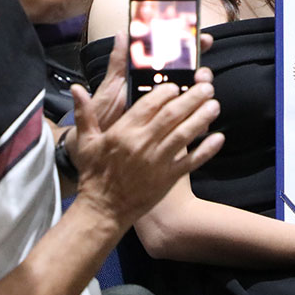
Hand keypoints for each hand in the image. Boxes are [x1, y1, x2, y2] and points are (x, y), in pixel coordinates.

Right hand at [70, 78, 222, 231]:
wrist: (104, 210)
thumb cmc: (95, 174)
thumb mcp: (86, 142)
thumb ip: (84, 113)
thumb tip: (76, 88)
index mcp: (123, 132)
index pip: (149, 105)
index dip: (165, 91)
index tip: (176, 84)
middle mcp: (143, 144)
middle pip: (172, 115)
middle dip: (191, 99)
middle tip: (206, 87)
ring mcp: (158, 161)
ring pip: (184, 134)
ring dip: (201, 118)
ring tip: (215, 105)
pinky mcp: (168, 178)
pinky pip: (191, 161)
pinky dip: (206, 150)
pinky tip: (218, 137)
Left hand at [87, 28, 214, 133]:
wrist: (97, 149)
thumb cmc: (104, 114)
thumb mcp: (110, 86)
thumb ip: (118, 62)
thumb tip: (122, 33)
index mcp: (148, 80)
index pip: (173, 60)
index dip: (190, 48)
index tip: (203, 39)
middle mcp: (162, 95)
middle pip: (190, 79)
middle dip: (200, 73)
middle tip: (200, 74)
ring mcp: (168, 114)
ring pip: (194, 102)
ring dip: (202, 95)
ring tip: (203, 92)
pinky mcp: (170, 134)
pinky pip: (190, 127)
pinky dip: (200, 123)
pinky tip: (203, 121)